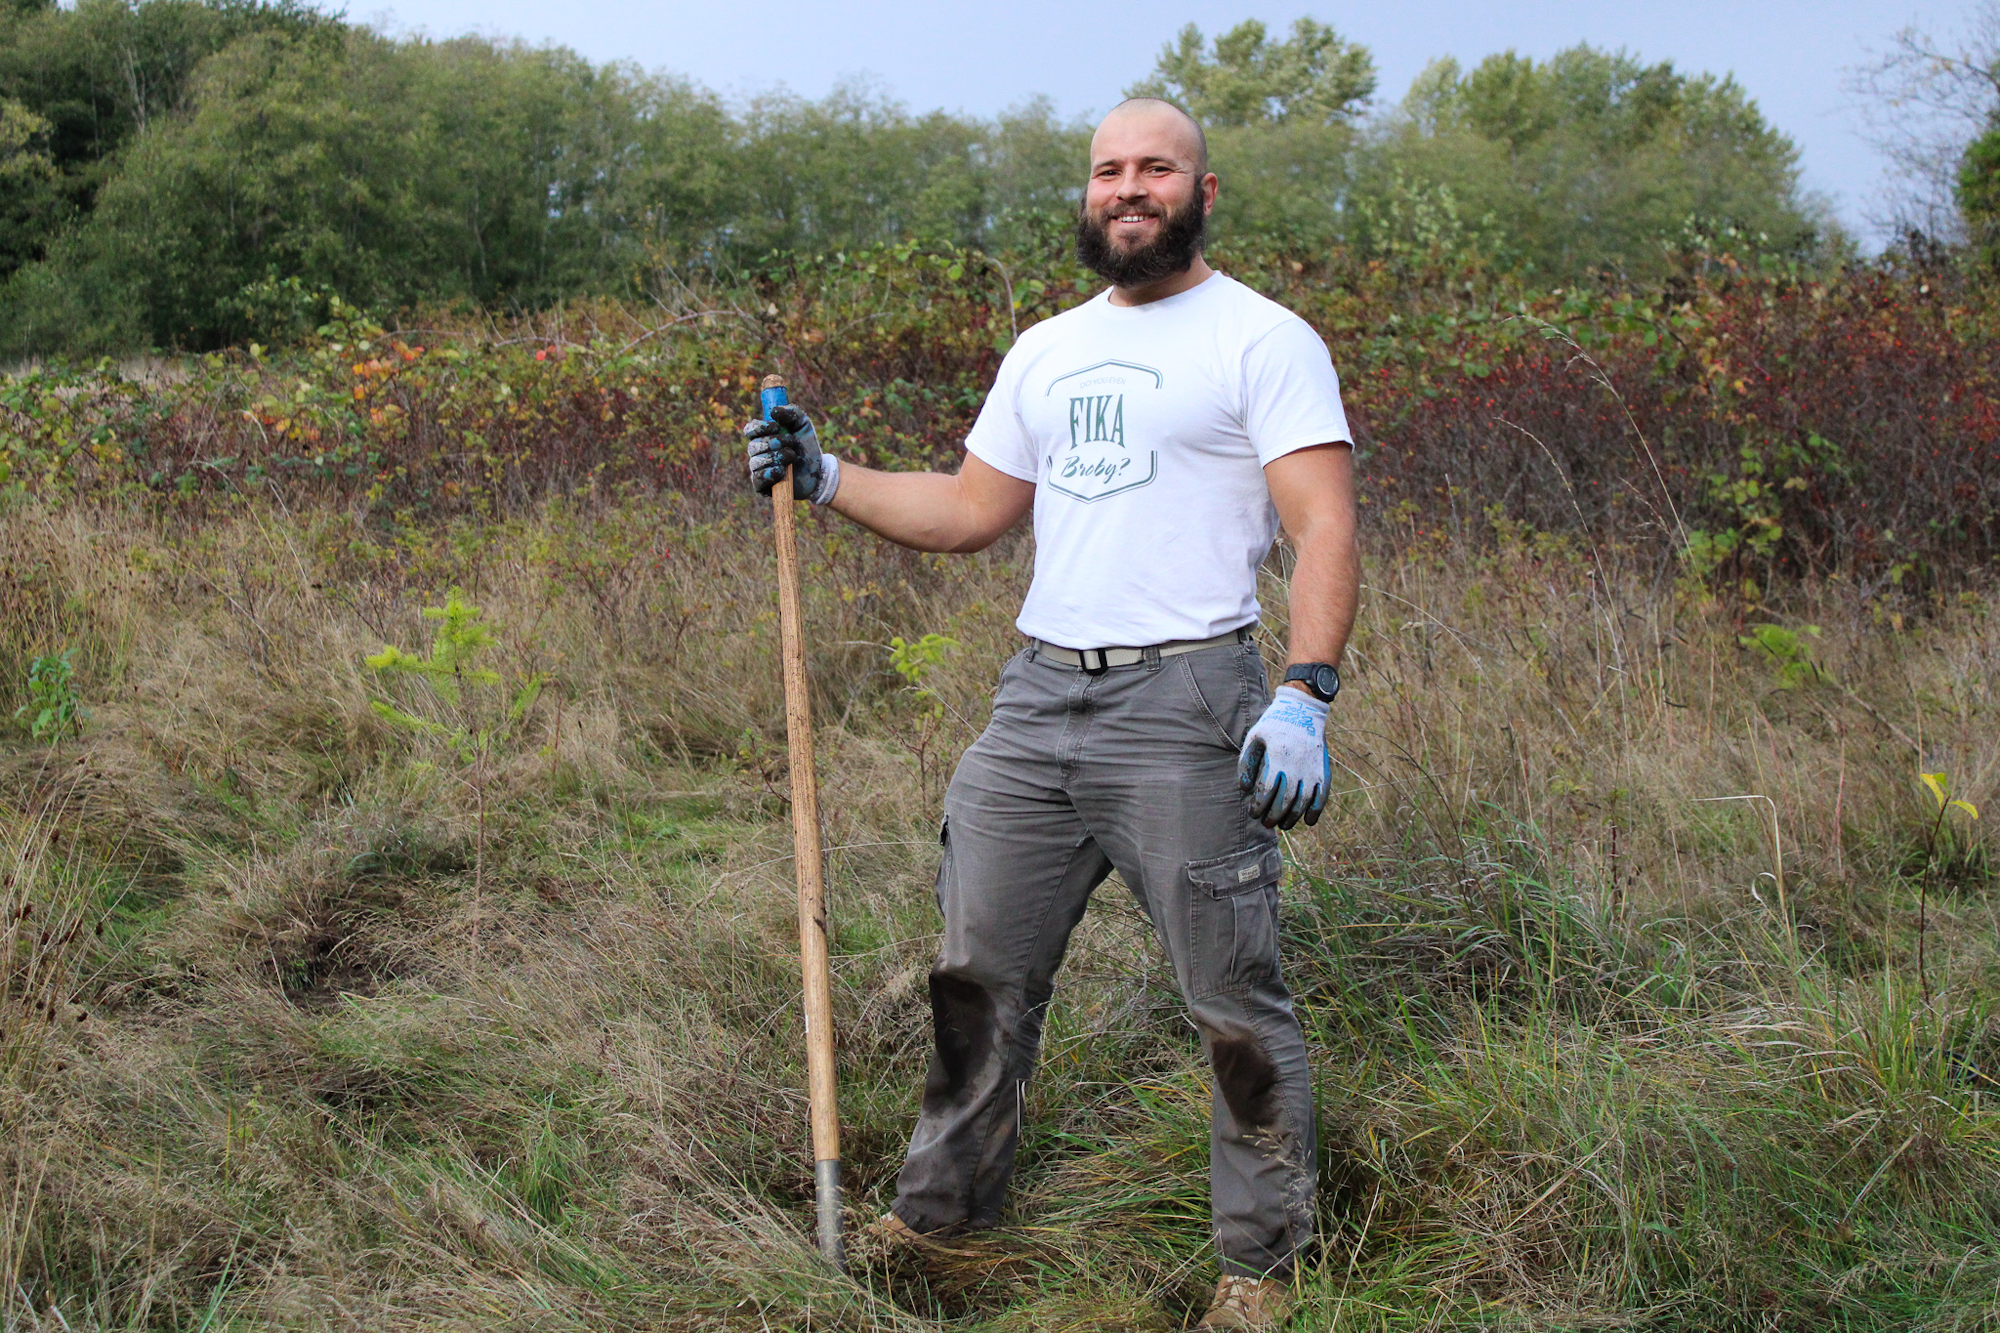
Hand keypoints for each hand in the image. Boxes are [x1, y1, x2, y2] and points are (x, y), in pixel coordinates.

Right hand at [743, 404, 832, 502]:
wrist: (818, 471)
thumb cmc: (807, 446)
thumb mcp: (803, 424)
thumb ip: (791, 412)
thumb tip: (773, 411)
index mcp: (763, 437)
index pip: (749, 430)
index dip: (759, 428)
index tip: (775, 427)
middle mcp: (758, 453)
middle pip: (753, 446)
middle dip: (773, 443)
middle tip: (792, 442)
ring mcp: (759, 470)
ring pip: (756, 462)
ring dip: (775, 457)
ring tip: (792, 456)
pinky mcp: (763, 486)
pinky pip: (757, 479)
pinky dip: (769, 474)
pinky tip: (781, 471)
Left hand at [1236, 687, 1329, 829]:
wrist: (1304, 710)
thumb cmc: (1274, 725)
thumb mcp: (1254, 737)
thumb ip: (1246, 763)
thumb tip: (1244, 790)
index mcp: (1277, 756)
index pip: (1266, 790)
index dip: (1258, 806)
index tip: (1253, 812)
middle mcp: (1296, 765)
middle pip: (1284, 801)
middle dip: (1273, 816)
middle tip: (1266, 823)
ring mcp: (1312, 769)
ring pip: (1303, 802)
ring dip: (1292, 818)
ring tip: (1283, 824)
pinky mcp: (1323, 771)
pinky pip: (1322, 797)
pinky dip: (1315, 811)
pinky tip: (1307, 821)